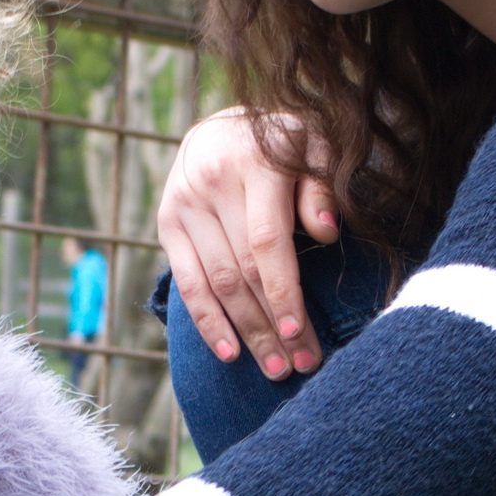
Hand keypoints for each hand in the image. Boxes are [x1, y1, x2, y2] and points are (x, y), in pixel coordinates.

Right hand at [157, 108, 337, 378]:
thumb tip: (328, 232)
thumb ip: (322, 187)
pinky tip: (230, 353)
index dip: (282, 291)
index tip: (299, 334)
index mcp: (254, 162)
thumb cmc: (285, 144)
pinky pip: (187, 282)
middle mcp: (212, 183)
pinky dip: (208, 322)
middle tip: (300, 366)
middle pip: (243, 270)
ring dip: (246, 332)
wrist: (223, 126)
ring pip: (216, 283)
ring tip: (275, 369)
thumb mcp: (315, 148)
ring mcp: (184, 204)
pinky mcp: (167, 223)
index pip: (266, 241)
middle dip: (272, 325)